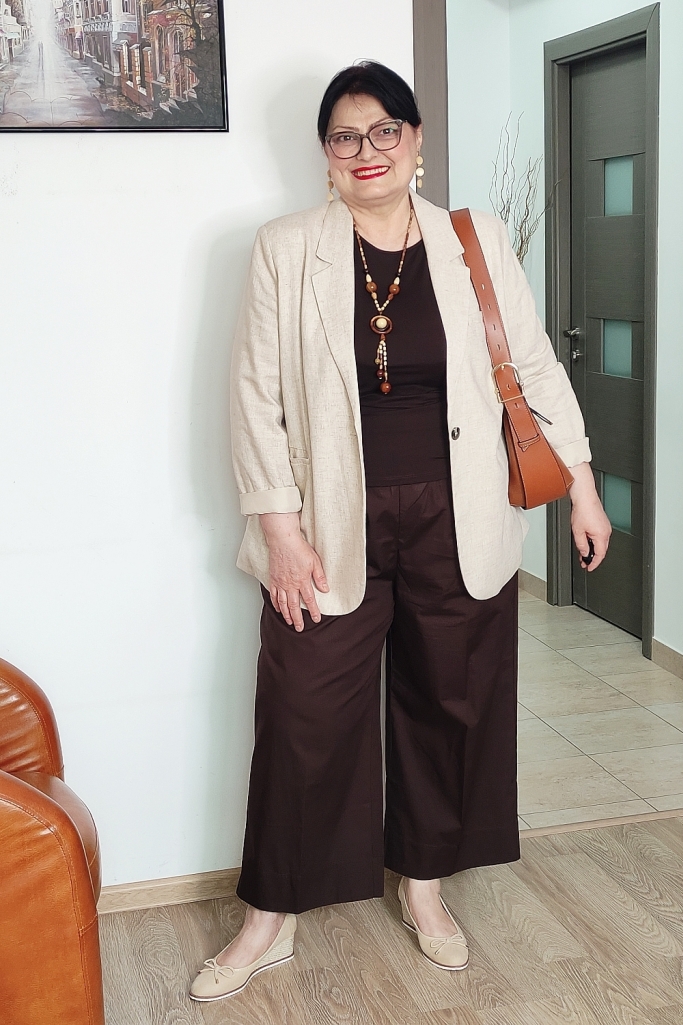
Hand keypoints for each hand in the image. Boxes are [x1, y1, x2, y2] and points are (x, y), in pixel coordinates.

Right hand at [259, 512, 328, 630]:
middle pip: (294, 606)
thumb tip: (325, 589)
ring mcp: (281, 583)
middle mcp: (291, 584)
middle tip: (300, 628)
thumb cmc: (299, 548)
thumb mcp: (315, 562)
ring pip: (283, 603)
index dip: (314, 611)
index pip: (310, 600)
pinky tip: (278, 609)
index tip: (316, 619)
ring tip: (290, 622)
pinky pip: (274, 595)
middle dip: (298, 619)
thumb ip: (320, 577)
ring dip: (287, 615)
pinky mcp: (273, 579)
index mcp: (302, 580)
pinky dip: (276, 604)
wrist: (283, 540)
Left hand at [568, 462, 611, 571]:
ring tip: (583, 553)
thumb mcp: (578, 531)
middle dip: (592, 558)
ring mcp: (606, 527)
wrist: (585, 497)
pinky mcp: (603, 524)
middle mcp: (606, 532)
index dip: (594, 564)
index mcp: (602, 535)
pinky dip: (594, 542)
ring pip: (601, 544)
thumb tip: (584, 553)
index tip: (589, 568)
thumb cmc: (582, 510)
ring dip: (592, 549)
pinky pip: (600, 537)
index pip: (600, 555)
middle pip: (601, 550)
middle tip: (584, 562)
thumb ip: (581, 545)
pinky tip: (587, 542)